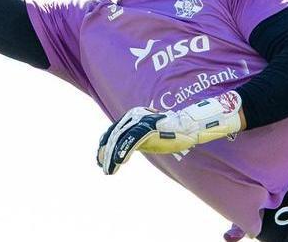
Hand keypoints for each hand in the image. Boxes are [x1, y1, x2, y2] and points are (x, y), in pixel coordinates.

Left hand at [96, 91, 242, 174]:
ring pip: (120, 139)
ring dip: (112, 157)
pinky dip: (122, 153)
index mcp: (132, 116)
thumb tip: (122, 151)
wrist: (189, 127)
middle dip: (105, 153)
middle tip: (101, 167)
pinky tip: (119, 164)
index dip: (104, 145)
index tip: (99, 159)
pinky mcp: (148, 128)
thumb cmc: (170, 132)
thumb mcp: (148, 136)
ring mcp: (141, 121)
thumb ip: (136, 139)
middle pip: (114, 135)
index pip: (113, 131)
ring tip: (108, 170)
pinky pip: (131, 142)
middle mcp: (134, 116)